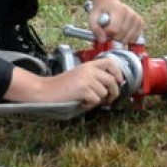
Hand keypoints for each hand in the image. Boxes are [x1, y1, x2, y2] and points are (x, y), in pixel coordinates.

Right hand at [5, 57, 124, 109]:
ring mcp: (86, 79)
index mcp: (88, 65)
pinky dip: (89, 105)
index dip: (118, 72)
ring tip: (85, 99)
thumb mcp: (79, 75)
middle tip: (110, 100)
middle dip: (114, 92)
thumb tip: (111, 87)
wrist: (46, 91)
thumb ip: (93, 77)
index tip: (120, 81)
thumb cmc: (62, 86)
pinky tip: (80, 102)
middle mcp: (89, 70)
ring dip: (96, 100)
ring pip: (103, 93)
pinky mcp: (83, 89)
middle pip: (111, 80)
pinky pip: (95, 100)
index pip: (110, 62)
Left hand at [84, 0, 144, 43]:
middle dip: (112, 38)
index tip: (103, 30)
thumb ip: (95, 29)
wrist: (110, 4)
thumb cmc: (101, 12)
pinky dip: (127, 39)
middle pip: (121, 35)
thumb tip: (103, 41)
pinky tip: (122, 33)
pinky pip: (135, 38)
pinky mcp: (141, 23)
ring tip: (114, 32)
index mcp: (119, 9)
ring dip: (120, 40)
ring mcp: (137, 18)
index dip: (106, 34)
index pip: (114, 29)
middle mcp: (130, 13)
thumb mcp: (93, 18)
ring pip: (129, 38)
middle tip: (108, 32)